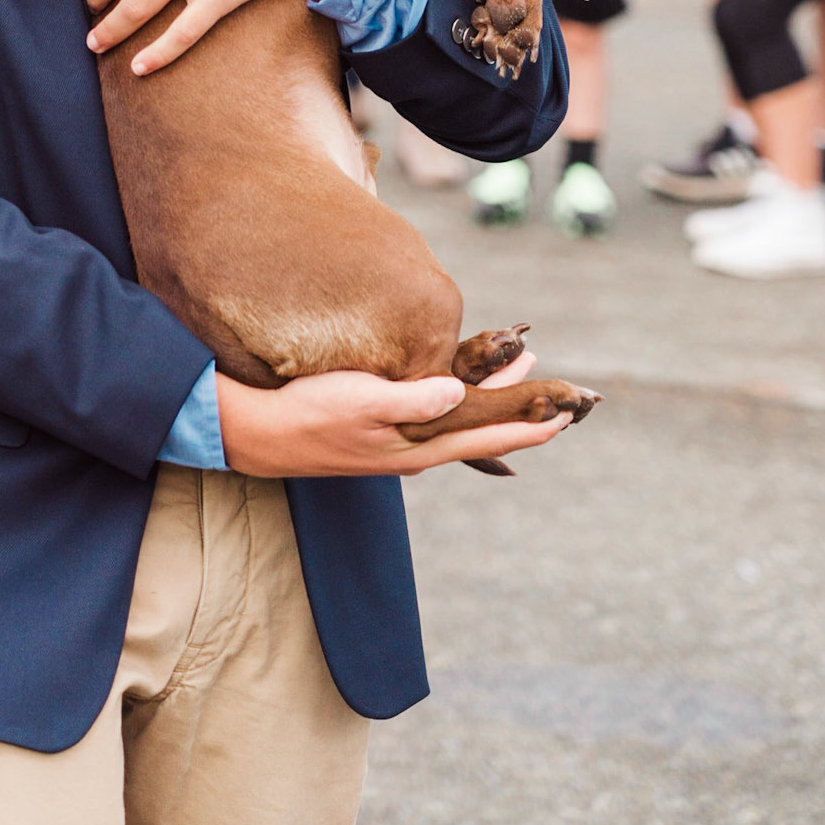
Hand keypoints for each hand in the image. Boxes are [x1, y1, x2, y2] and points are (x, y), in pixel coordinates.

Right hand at [217, 350, 572, 477]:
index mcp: (418, 446)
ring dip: (490, 399)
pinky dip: (458, 397)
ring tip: (516, 374)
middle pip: (480, 428)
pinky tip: (457, 385)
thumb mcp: (361, 399)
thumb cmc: (308, 414)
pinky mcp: (380, 432)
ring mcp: (397, 444)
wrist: (259, 434)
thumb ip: (413, 397)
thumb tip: (460, 390)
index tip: (566, 416)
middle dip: (518, 408)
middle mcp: (415, 450)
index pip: (487, 434)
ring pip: (459, 421)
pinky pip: (435, 417)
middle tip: (553, 388)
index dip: (528, 424)